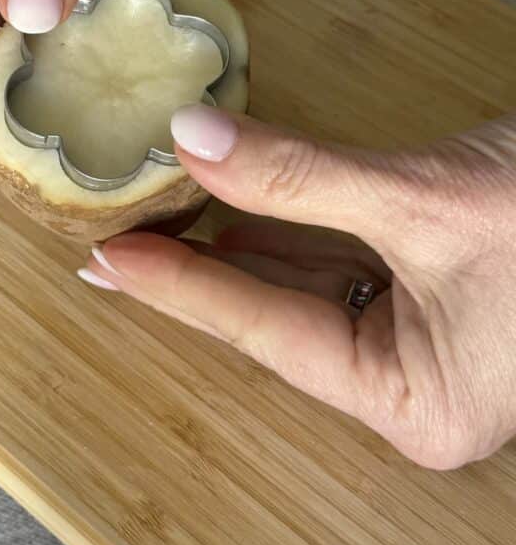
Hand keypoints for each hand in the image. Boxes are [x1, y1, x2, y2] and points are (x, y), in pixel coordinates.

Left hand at [82, 104, 515, 468]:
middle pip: (278, 314)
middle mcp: (416, 380)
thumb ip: (304, 177)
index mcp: (419, 402)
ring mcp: (427, 334)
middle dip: (199, 267)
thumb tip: (200, 142)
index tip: (111, 260)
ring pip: (305, 282)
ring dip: (237, 241)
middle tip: (118, 233)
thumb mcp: (427, 201)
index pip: (269, 335)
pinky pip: (340, 256)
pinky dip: (287, 224)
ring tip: (158, 212)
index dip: (182, 291)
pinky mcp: (434, 286)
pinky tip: (234, 203)